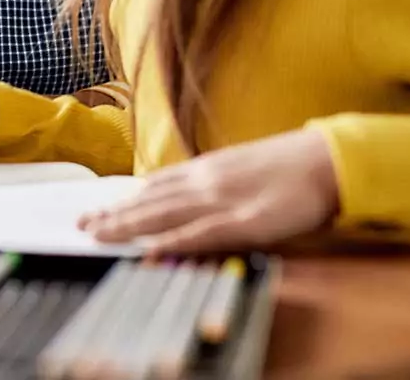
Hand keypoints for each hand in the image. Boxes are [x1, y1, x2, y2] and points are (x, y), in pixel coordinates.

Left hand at [79, 128, 339, 253]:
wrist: (328, 160)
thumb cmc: (289, 167)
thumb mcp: (241, 167)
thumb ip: (212, 181)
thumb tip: (184, 193)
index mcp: (208, 168)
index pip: (156, 185)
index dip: (125, 198)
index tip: (98, 208)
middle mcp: (207, 180)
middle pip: (151, 200)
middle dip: (115, 213)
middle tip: (82, 224)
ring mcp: (223, 200)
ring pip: (165, 214)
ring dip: (128, 224)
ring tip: (98, 233)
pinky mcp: (245, 221)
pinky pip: (201, 234)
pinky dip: (173, 241)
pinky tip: (151, 249)